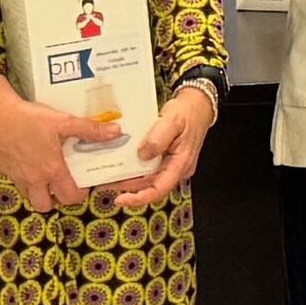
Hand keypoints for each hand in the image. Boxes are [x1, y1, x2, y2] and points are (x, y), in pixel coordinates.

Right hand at [0, 74, 126, 210]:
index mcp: (51, 170)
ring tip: (45, 176)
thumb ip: (90, 130)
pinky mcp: (3, 169)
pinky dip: (23, 179)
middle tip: (62, 185)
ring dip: (38, 192)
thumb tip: (115, 132)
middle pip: (45, 206)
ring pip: (28, 196)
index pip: (69, 197)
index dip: (79, 195)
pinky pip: (15, 182)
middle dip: (56, 200)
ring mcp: (15, 176)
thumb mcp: (63, 122)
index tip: (82, 185)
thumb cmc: (29, 118)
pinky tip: (28, 162)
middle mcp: (33, 179)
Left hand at [102, 76, 216, 208]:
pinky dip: (136, 168)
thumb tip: (142, 155)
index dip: (139, 198)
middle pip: (151, 186)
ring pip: (149, 178)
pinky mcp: (166, 159)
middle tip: (107, 182)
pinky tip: (124, 163)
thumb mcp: (172, 120)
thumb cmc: (188, 112)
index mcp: (181, 163)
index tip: (121, 199)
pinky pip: (150, 169)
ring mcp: (172, 165)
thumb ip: (158, 139)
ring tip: (111, 174)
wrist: (198, 105)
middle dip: (128, 188)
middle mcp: (177, 168)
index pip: (159, 189)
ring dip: (130, 179)